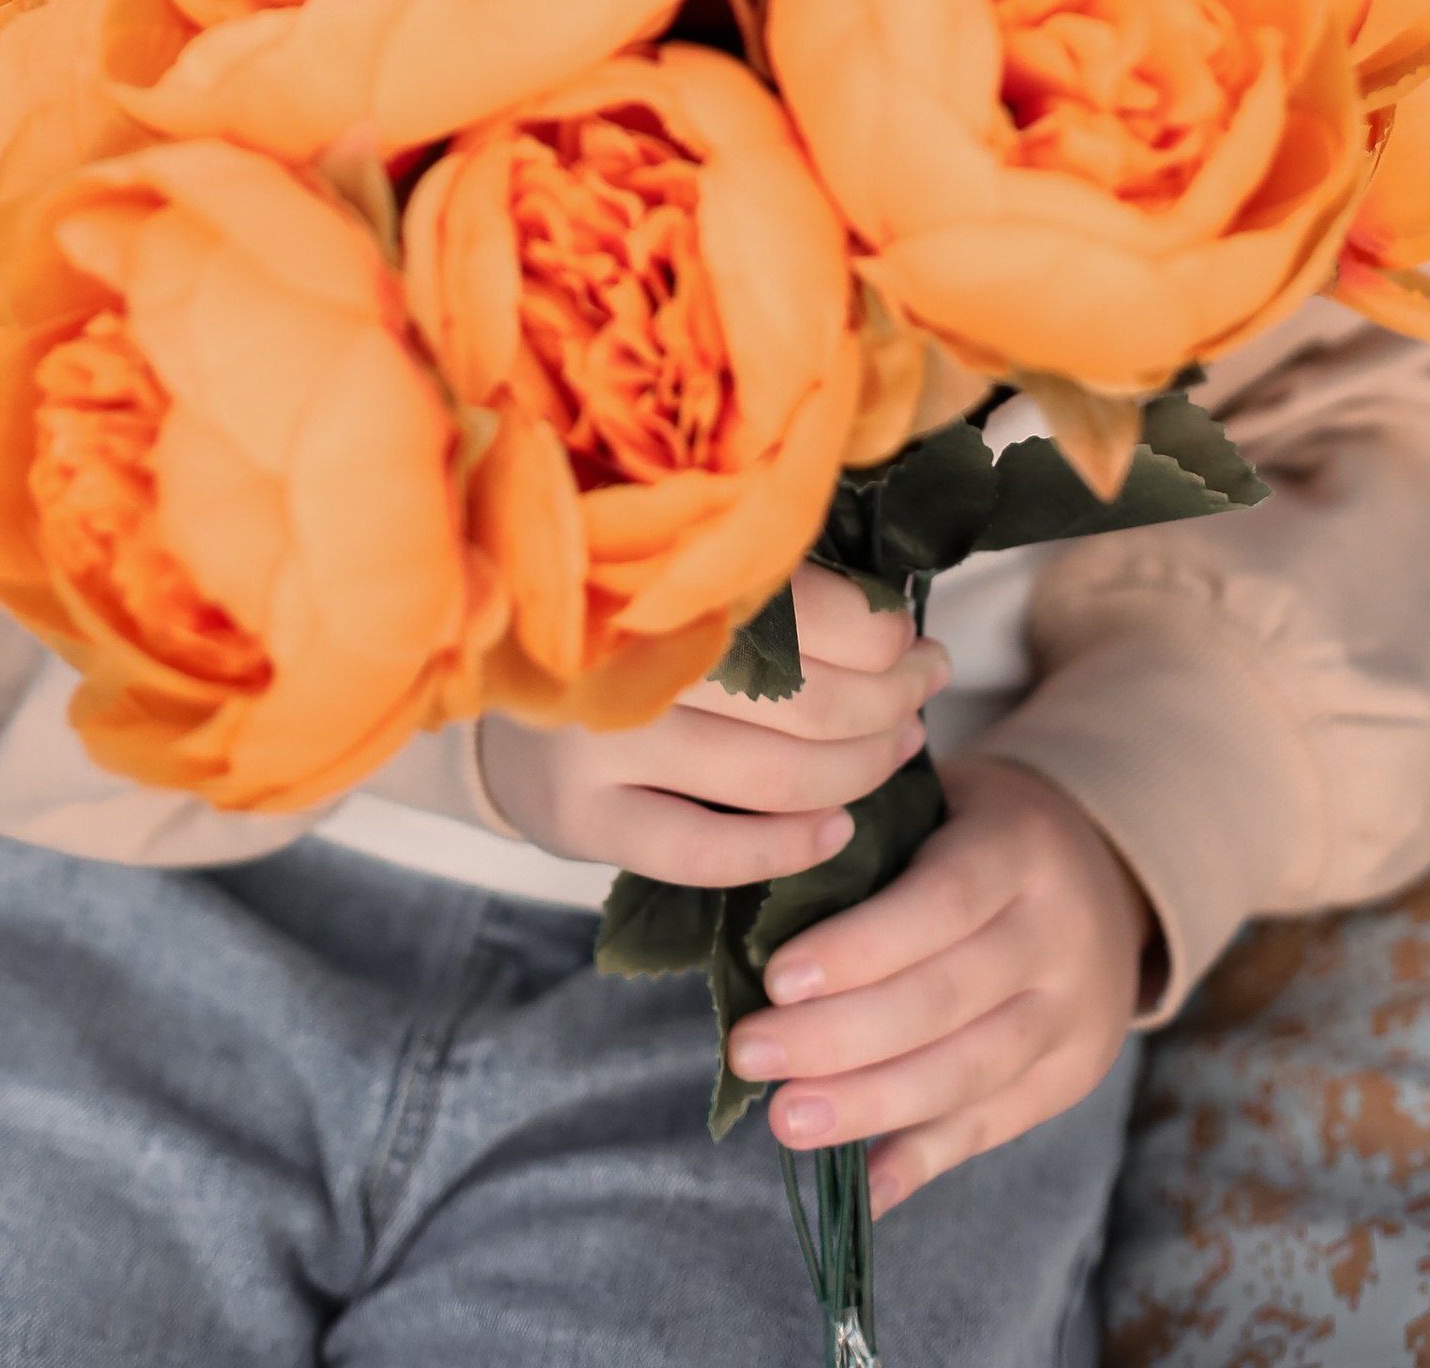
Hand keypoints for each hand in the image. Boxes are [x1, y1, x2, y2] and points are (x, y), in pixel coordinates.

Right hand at [480, 567, 946, 888]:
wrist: (506, 713)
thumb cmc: (626, 641)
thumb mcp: (684, 590)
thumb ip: (770, 594)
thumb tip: (901, 625)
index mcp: (659, 576)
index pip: (810, 612)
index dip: (886, 636)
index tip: (917, 645)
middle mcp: (627, 656)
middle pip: (806, 700)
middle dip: (889, 704)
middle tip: (923, 696)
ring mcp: (599, 743)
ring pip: (772, 777)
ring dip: (858, 772)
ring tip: (897, 753)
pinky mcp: (583, 820)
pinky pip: (708, 853)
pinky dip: (786, 848)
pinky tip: (837, 833)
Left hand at [725, 753, 1151, 1213]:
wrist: (1104, 876)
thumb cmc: (980, 831)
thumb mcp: (946, 800)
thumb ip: (874, 842)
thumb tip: (761, 907)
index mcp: (1021, 845)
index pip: (940, 902)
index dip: (859, 948)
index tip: (775, 979)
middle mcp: (1060, 931)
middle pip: (946, 999)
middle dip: (840, 1037)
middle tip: (752, 1053)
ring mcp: (1075, 1012)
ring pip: (969, 1072)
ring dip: (872, 1104)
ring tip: (788, 1119)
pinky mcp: (1072, 1076)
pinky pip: (993, 1126)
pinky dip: (923, 1159)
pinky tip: (864, 1185)